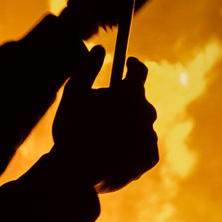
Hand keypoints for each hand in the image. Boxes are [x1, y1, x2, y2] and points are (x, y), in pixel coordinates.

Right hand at [51, 44, 158, 192]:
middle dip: (125, 103)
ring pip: (141, 126)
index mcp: (129, 94)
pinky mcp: (150, 157)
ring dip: (128, 127)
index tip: (127, 65)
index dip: (133, 66)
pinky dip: (132, 148)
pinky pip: (143, 147)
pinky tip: (113, 153)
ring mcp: (149, 136)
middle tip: (105, 112)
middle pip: (139, 101)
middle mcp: (146, 112)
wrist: (76, 174)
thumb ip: (87, 69)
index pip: (139, 72)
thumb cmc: (72, 131)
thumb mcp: (72, 95)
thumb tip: (100, 48)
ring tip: (106, 138)